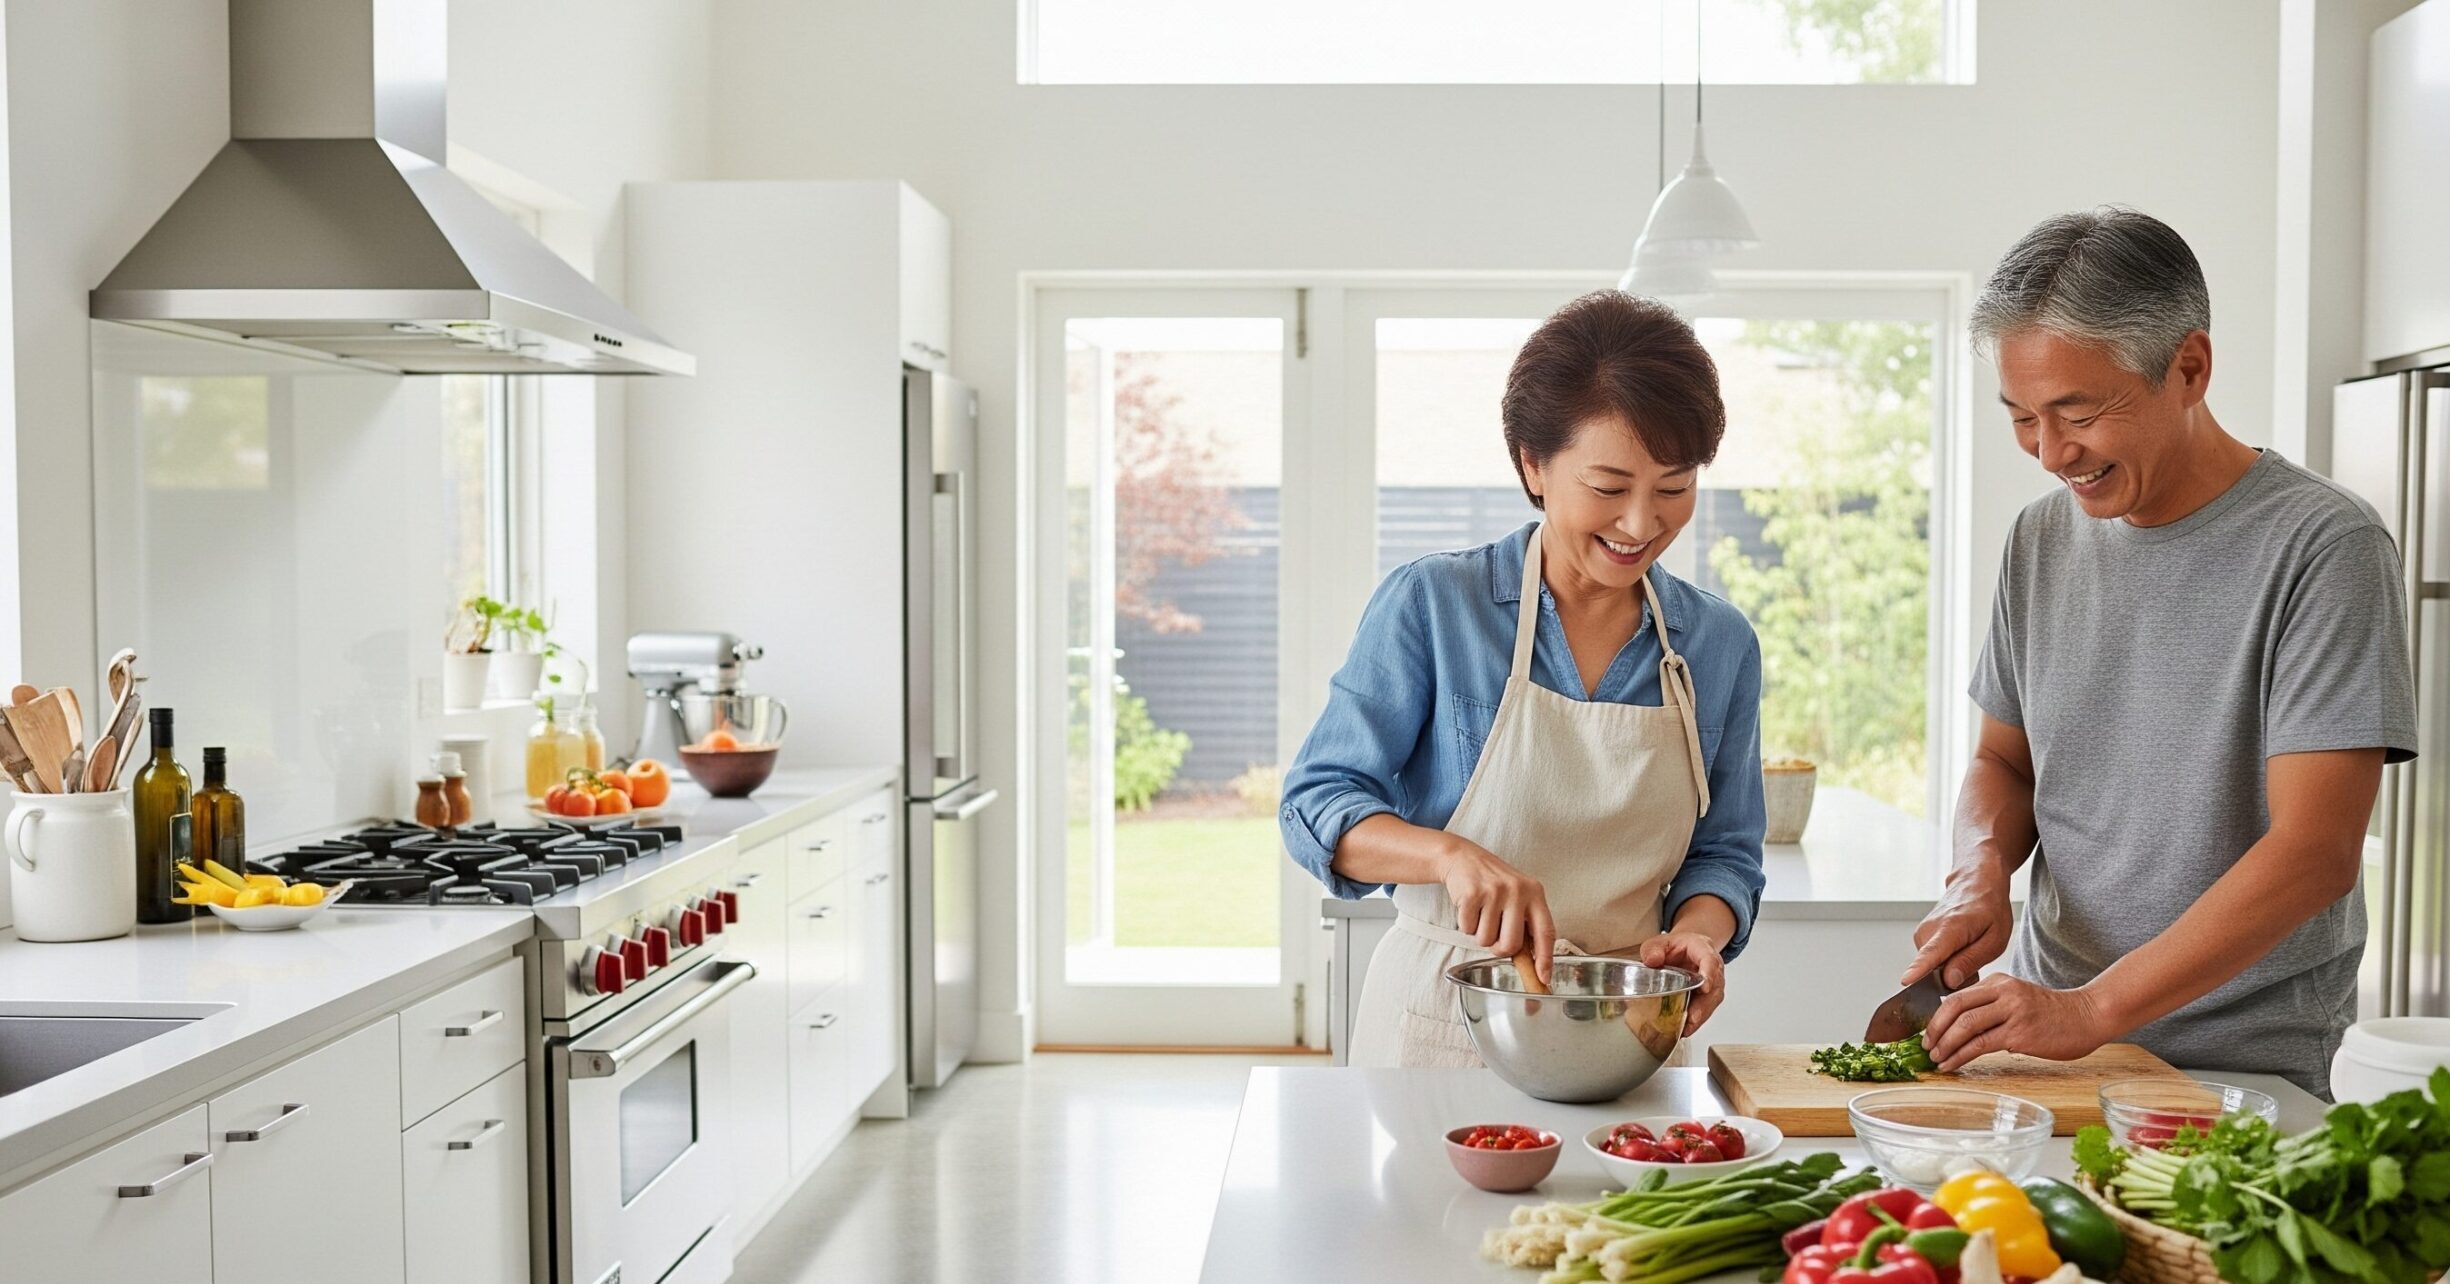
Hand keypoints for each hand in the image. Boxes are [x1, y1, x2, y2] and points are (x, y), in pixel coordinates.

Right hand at [1439, 837, 1555, 984]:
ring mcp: (1494, 892)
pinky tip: (1470, 907)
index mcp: (1534, 893)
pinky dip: (1466, 925)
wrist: (1463, 858)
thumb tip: (1534, 961)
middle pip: (1511, 944)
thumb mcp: (1518, 895)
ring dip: (1480, 934)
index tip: (1544, 977)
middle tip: (1494, 934)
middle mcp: (1517, 891)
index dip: (1546, 958)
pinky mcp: (1472, 895)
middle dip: (1499, 948)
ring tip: (1481, 913)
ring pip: (1486, 940)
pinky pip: (1468, 930)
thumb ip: (1527, 922)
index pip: (1546, 931)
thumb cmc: (1494, 883)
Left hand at [1638, 931, 1725, 1035]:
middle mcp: (1712, 967)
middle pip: (1715, 986)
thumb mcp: (1660, 942)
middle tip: (1693, 1017)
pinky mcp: (1708, 996)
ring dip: (1701, 1016)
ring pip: (1712, 1001)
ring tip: (1687, 1028)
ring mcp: (1713, 983)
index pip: (1710, 960)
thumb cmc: (1676, 946)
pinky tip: (1686, 1028)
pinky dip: (1697, 1020)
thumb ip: (1653, 949)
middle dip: (1704, 1004)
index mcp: (1702, 948)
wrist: (1684, 949)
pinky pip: (1706, 1009)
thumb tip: (1652, 960)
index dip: (1709, 974)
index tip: (1705, 987)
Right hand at [1903, 861, 2013, 990]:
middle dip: (1954, 976)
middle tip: (1976, 957)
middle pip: (1933, 970)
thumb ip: (1970, 961)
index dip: (1919, 970)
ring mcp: (1922, 932)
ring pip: (1933, 966)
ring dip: (1952, 966)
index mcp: (1951, 928)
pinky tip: (1960, 945)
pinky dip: (1947, 959)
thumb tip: (1949, 981)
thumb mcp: (1995, 939)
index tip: (1906, 981)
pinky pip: (1932, 959)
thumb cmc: (1989, 907)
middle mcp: (1929, 929)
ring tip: (1969, 946)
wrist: (1976, 881)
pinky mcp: (1920, 935)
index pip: (1930, 953)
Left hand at [1922, 974, 2112, 1069]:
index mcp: (2000, 982)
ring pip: (1966, 1026)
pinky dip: (1961, 1056)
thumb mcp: (2018, 999)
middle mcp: (2004, 993)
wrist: (2088, 1016)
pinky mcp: (2020, 1034)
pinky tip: (1953, 1065)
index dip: (1937, 1015)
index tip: (1927, 1032)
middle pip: (1955, 1007)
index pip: (1957, 995)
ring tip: (1936, 1059)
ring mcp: (2012, 1012)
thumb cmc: (2053, 1014)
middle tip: (1926, 1046)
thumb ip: (1992, 1006)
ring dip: (1945, 1044)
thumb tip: (1958, 1025)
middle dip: (1935, 1029)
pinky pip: (1981, 1045)